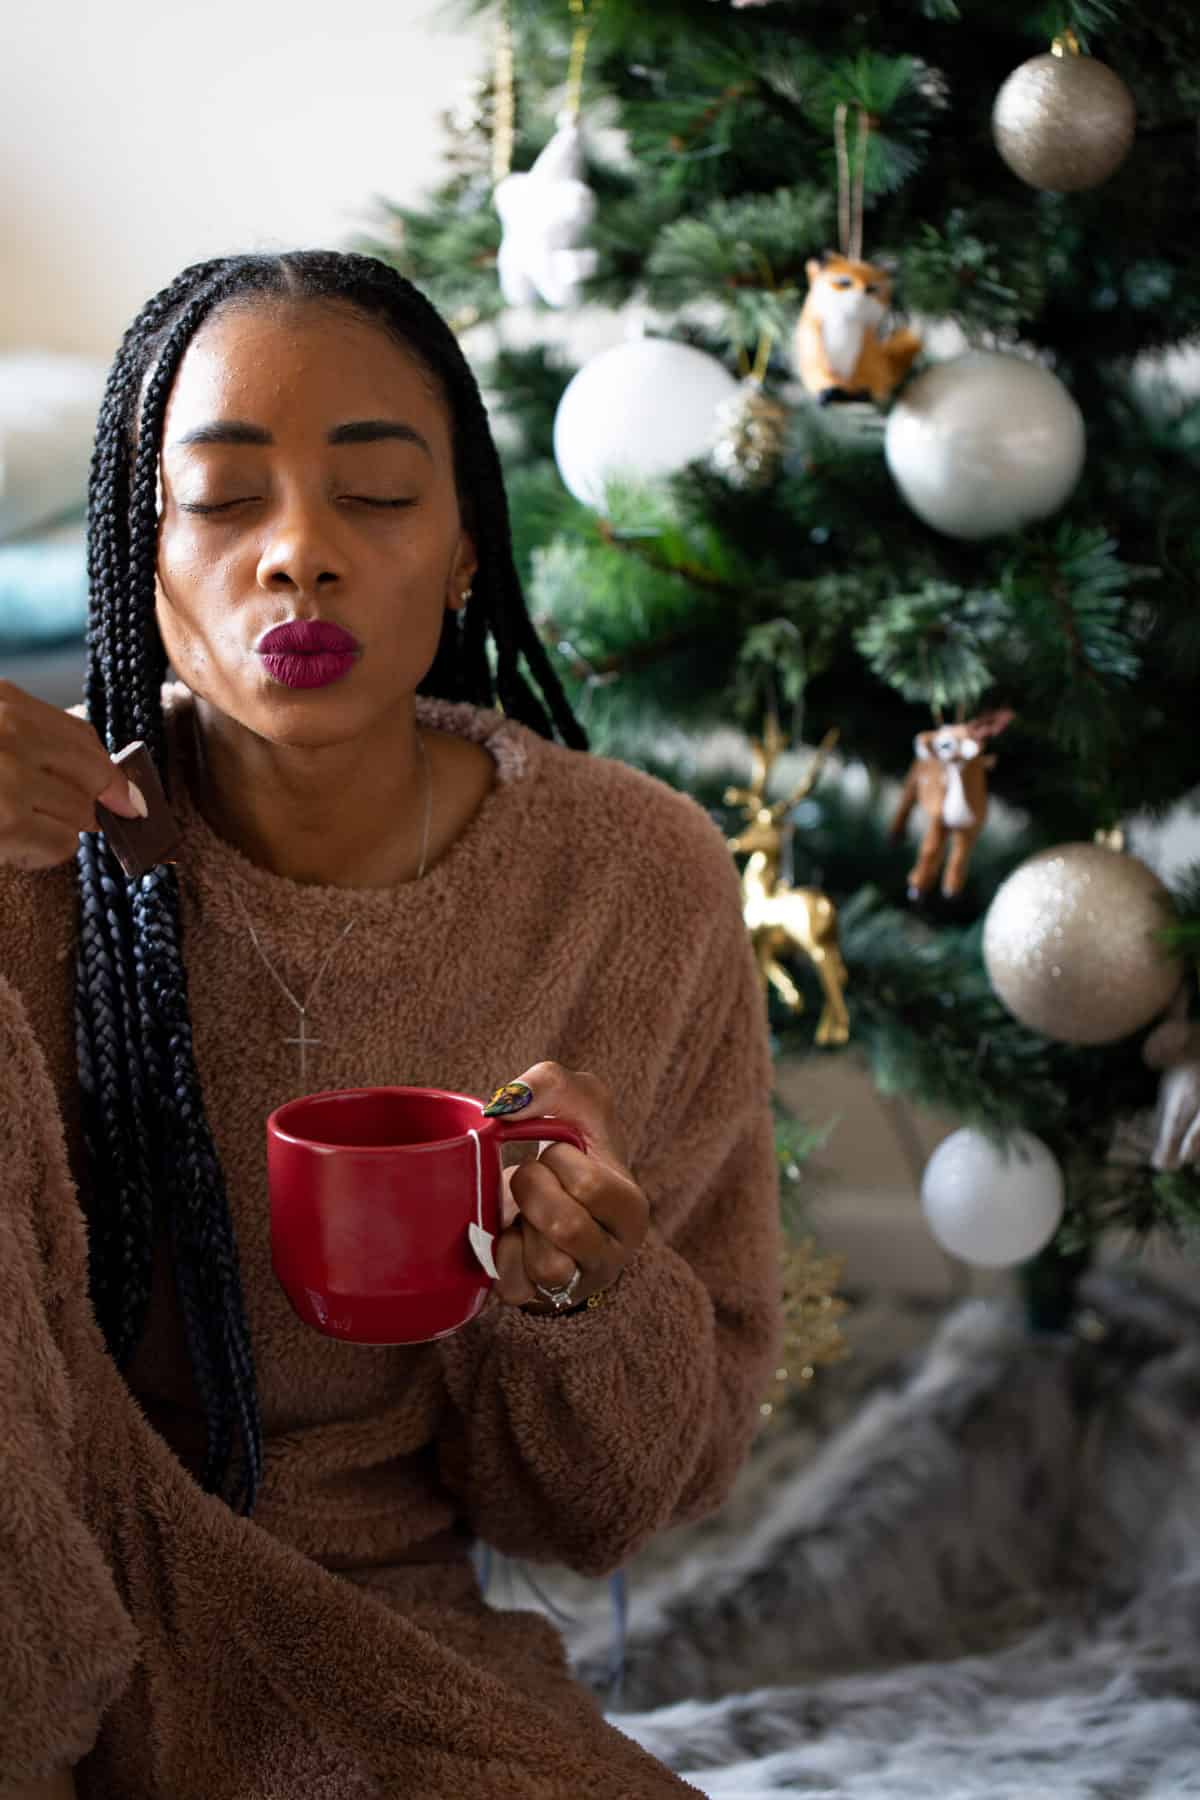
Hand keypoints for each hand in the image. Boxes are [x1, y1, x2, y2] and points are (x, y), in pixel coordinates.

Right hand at [0, 680, 144, 870]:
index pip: (80, 735)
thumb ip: (33, 742)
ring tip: (14, 827)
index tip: (128, 798)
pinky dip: (41, 853)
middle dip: (92, 804)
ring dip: (58, 830)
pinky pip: (61, 843)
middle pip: (93, 774)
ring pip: (83, 812)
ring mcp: (10, 777)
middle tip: (70, 820)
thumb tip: (108, 787)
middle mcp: (11, 732)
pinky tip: (11, 846)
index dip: (111, 771)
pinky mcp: (8, 822)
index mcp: (4, 701)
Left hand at [485, 1061, 647, 1310]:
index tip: (557, 1153)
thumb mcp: (577, 1104)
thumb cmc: (572, 1152)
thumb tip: (505, 1106)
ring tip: (526, 1211)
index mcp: (631, 1207)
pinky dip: (501, 1256)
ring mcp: (576, 1282)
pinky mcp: (537, 1300)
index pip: (591, 1184)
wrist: (554, 1204)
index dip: (559, 1160)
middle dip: (533, 1189)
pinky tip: (511, 1236)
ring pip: (546, 1265)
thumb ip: (550, 1082)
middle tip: (531, 1177)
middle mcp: (612, 1253)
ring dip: (522, 1226)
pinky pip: (513, 1286)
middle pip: (566, 1227)